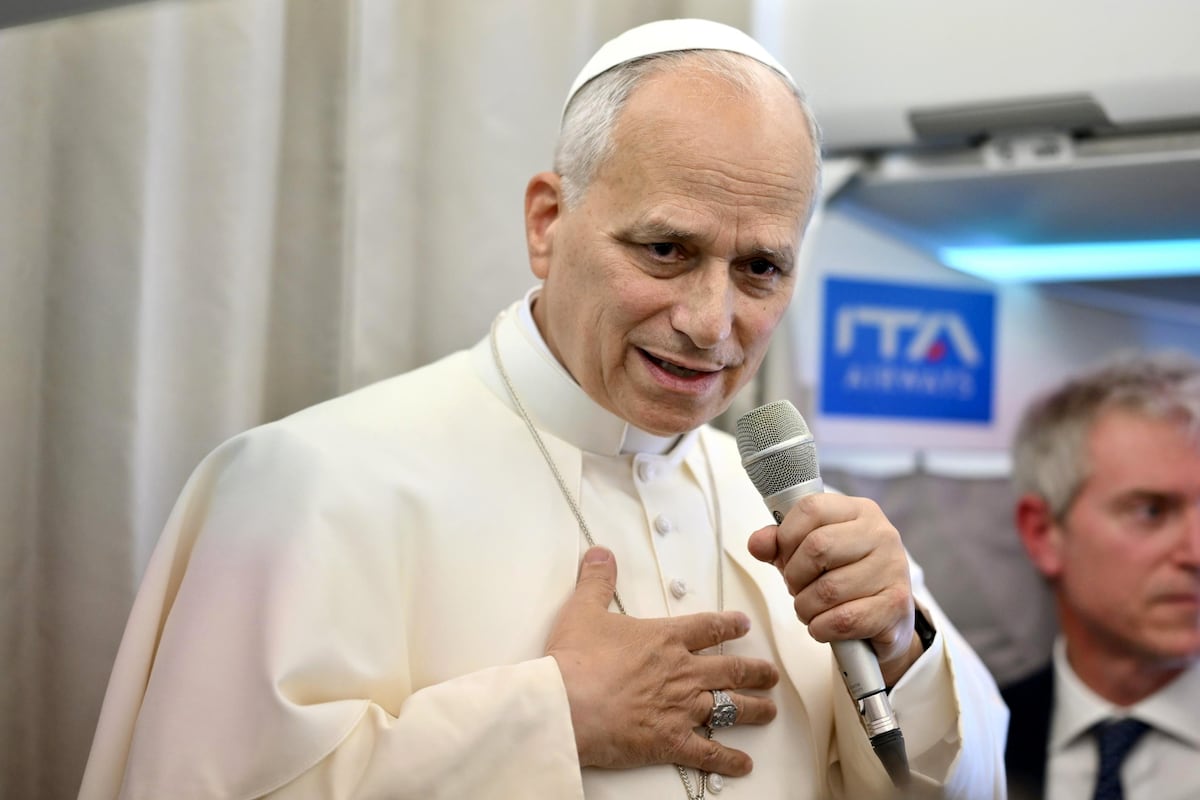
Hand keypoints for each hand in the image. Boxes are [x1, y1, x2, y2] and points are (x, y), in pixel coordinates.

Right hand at [546, 547, 779, 775]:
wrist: (568, 704)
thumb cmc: (575, 661)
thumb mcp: (584, 610)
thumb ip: (598, 581)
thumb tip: (601, 554)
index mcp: (665, 639)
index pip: (707, 627)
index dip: (730, 625)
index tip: (744, 626)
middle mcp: (682, 672)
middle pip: (730, 669)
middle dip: (755, 671)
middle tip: (770, 674)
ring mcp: (681, 708)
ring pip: (730, 707)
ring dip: (754, 709)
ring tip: (768, 710)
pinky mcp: (672, 741)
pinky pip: (709, 752)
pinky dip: (729, 760)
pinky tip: (743, 763)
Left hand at [746, 493, 921, 685]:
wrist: (886, 618)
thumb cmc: (842, 577)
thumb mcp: (807, 553)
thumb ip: (779, 544)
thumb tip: (757, 544)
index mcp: (859, 510)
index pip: (810, 508)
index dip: (786, 537)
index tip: (785, 557)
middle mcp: (881, 533)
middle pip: (817, 547)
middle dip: (795, 576)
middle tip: (797, 589)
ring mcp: (893, 568)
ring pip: (828, 589)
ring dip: (805, 607)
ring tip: (810, 609)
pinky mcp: (896, 604)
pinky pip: (844, 619)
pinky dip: (822, 627)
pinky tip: (824, 626)